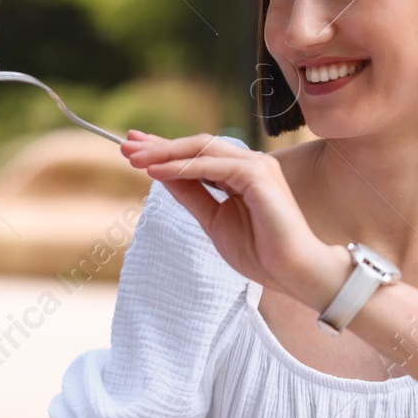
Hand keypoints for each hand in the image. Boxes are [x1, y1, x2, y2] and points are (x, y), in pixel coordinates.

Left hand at [122, 131, 349, 310]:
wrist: (292, 272)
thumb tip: (162, 177)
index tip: (134, 148)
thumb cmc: (260, 252)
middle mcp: (248, 164)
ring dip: (166, 152)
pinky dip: (183, 167)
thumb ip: (192, 196)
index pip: (196, 155)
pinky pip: (212, 165)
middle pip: (197, 145)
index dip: (165, 149)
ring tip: (134, 158)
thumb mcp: (214, 221)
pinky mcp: (258, 175)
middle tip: (126, 145)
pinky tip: (158, 171)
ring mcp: (255, 166)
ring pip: (203, 148)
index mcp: (239, 175)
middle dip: (159, 145)